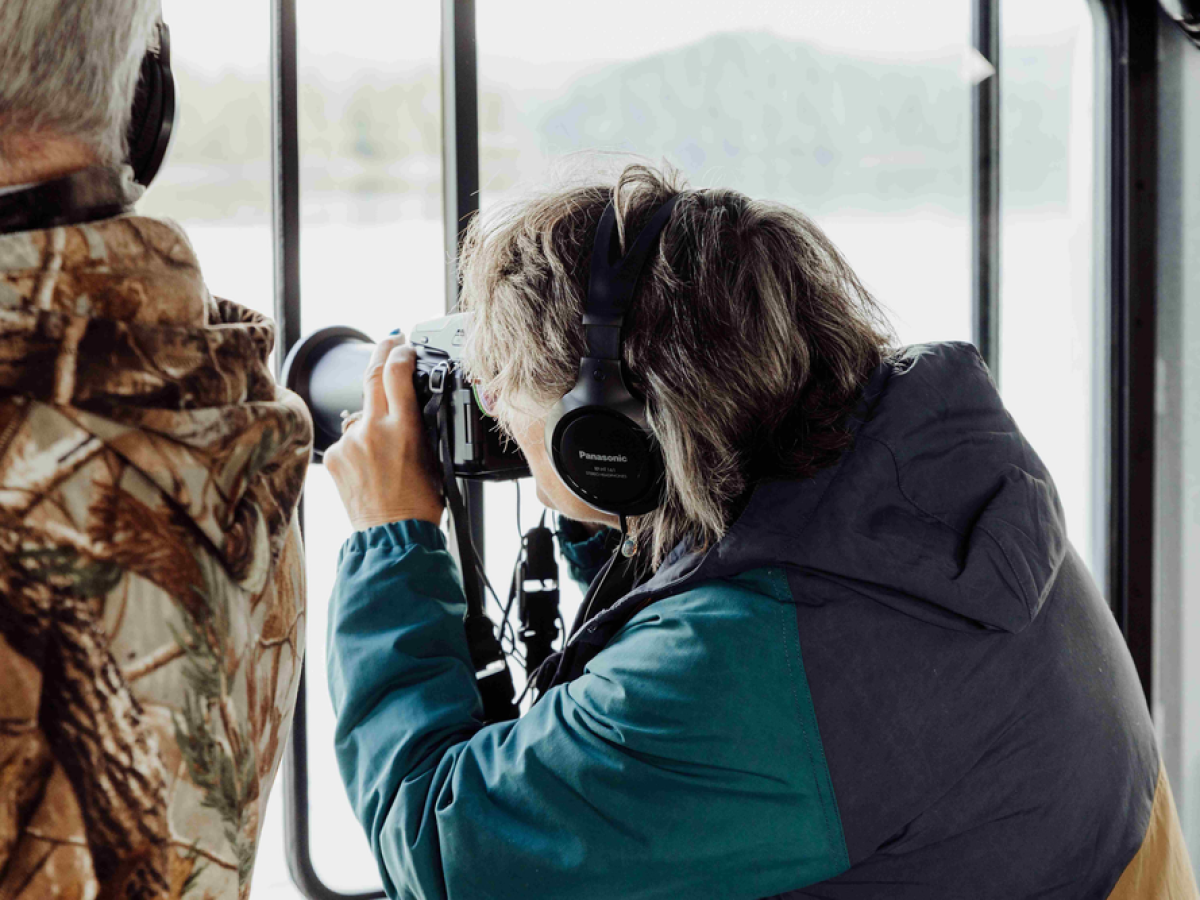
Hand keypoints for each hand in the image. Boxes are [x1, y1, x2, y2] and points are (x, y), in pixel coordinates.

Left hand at [324, 334, 444, 529]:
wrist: (392, 535)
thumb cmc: (420, 504)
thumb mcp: (434, 458)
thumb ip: (418, 426)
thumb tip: (411, 401)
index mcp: (404, 429)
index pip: (397, 374)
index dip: (399, 352)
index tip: (404, 345)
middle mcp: (373, 431)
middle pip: (372, 376)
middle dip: (382, 352)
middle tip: (390, 341)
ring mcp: (350, 443)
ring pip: (360, 415)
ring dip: (372, 420)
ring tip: (386, 450)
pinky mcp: (334, 458)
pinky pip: (347, 440)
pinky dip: (359, 446)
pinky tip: (371, 467)